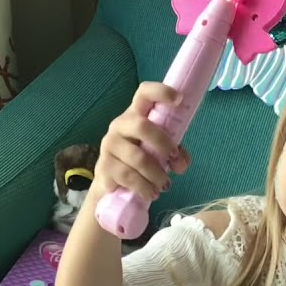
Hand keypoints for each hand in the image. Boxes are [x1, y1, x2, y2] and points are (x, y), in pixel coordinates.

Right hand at [93, 81, 190, 200]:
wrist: (112, 184)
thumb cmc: (140, 160)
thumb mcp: (160, 153)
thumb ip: (175, 154)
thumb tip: (181, 163)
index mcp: (136, 115)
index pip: (144, 94)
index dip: (161, 92)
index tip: (179, 100)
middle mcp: (119, 125)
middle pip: (142, 126)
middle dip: (163, 144)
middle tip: (174, 159)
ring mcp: (109, 146)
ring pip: (138, 158)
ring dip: (157, 174)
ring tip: (165, 186)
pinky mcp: (104, 167)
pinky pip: (128, 176)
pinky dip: (144, 187)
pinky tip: (151, 193)